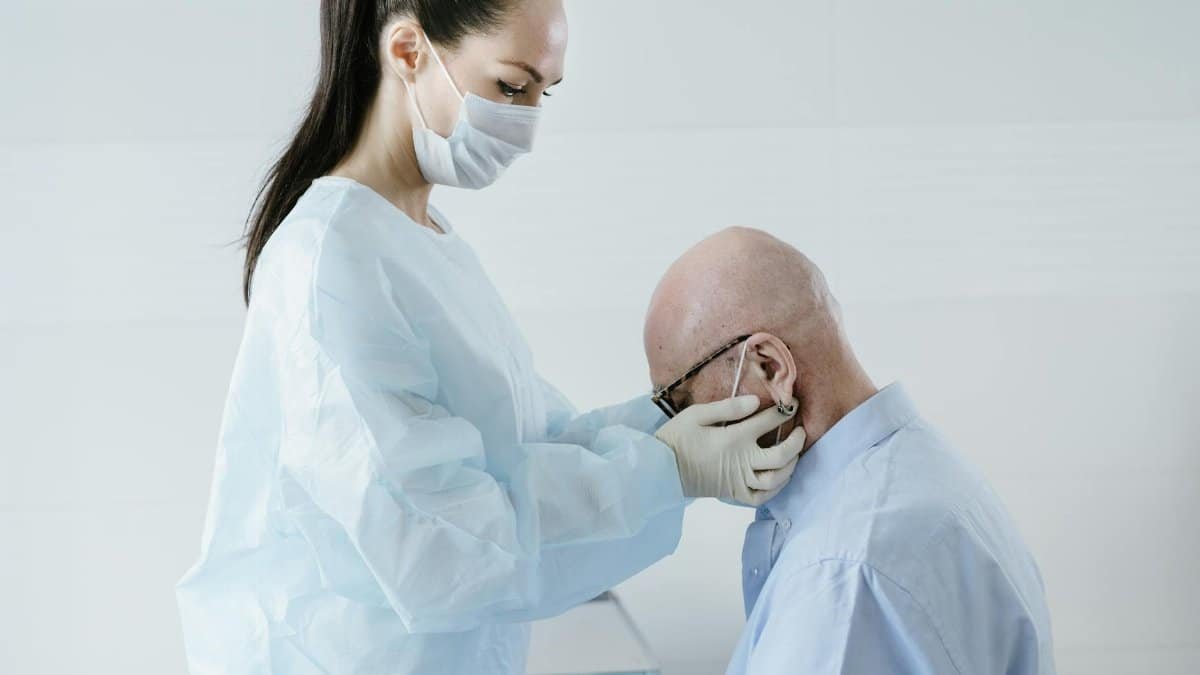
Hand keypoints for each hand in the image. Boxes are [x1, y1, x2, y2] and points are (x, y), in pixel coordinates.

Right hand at [655, 395, 805, 505]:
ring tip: (795, 454)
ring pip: (776, 479)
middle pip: (781, 456)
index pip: (767, 422)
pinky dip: (775, 490)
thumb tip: (756, 401)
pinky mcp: (733, 493)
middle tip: (802, 430)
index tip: (792, 403)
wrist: (659, 471)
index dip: (783, 412)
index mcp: (733, 439)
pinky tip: (780, 478)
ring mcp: (738, 481)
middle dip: (797, 442)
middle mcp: (741, 462)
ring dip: (791, 466)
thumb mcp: (696, 415)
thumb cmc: (676, 439)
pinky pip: (761, 498)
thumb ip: (727, 407)